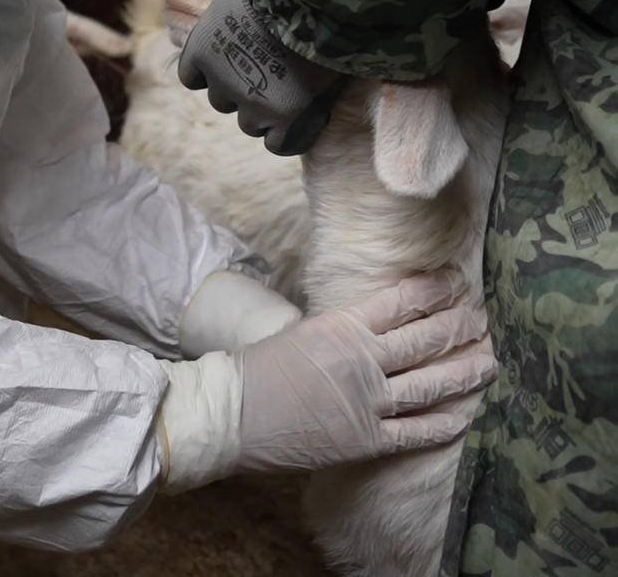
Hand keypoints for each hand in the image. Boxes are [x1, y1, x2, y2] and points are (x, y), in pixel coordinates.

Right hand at [156, 269, 494, 491]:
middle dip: (461, 327)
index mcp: (341, 326)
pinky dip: (446, 422)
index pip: (402, 301)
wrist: (232, 414)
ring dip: (467, 371)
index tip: (456, 283)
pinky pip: (418, 431)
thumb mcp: (300, 331)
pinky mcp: (366, 439)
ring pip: (432, 383)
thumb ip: (341, 328)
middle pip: (427, 339)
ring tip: (490, 360)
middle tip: (483, 320)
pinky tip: (467, 412)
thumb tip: (373, 325)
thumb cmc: (257, 369)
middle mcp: (361, 361)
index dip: (436, 290)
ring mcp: (367, 402)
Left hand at [176, 0, 343, 155]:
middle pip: (223, 101)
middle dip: (242, 90)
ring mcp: (253, 104)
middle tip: (270, 71)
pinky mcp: (287, 118)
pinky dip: (291, 134)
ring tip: (293, 91)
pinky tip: (307, 118)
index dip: (212, 71)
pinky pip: (281, 143)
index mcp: (201, 49)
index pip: (192, 77)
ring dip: (267, 112)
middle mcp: (220, 82)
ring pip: (251, 123)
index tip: (232, 60)